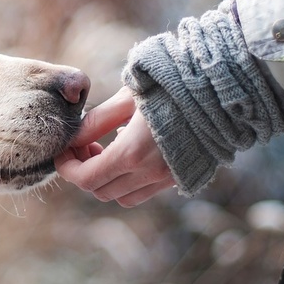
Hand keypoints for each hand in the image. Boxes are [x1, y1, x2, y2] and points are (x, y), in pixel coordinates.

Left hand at [55, 86, 174, 206]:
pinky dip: (128, 181)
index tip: (62, 151)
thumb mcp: (127, 98)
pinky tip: (130, 152)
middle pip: (100, 191)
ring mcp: (167, 178)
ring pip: (122, 197)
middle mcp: (150, 173)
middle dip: (84, 171)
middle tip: (84, 145)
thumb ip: (97, 121)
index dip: (67, 167)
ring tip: (105, 149)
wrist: (221, 91)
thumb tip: (73, 138)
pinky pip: (144, 191)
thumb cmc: (171, 86)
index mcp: (132, 153)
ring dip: (106, 179)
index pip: (86, 178)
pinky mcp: (180, 177)